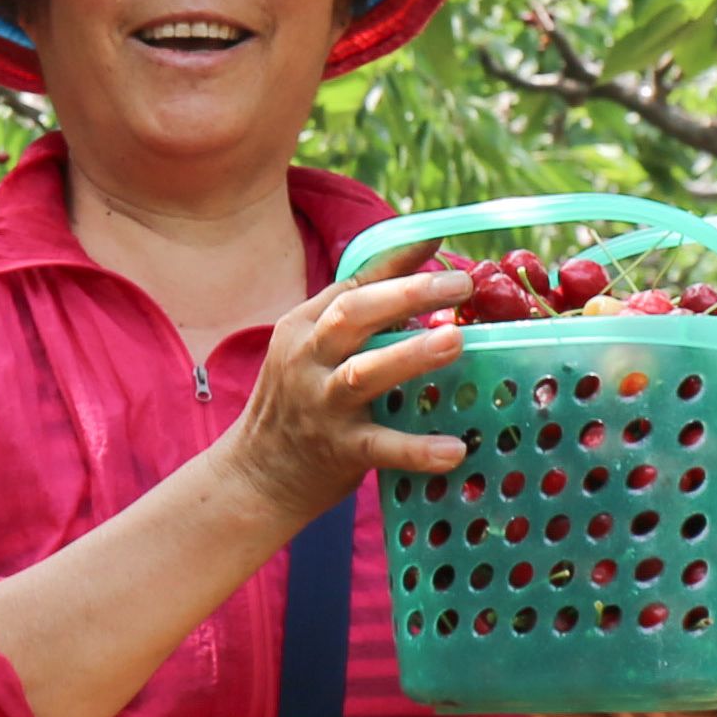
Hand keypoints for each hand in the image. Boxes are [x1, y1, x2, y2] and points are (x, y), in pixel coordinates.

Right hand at [202, 270, 478, 532]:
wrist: (256, 476)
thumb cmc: (300, 404)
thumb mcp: (312, 351)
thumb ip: (357, 317)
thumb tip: (424, 270)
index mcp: (303, 327)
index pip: (352, 284)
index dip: (396, 261)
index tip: (438, 239)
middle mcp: (306, 359)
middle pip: (353, 316)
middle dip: (407, 295)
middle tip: (460, 284)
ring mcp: (320, 405)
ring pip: (363, 374)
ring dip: (410, 355)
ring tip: (455, 340)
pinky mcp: (337, 450)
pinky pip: (380, 447)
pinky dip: (416, 449)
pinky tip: (455, 450)